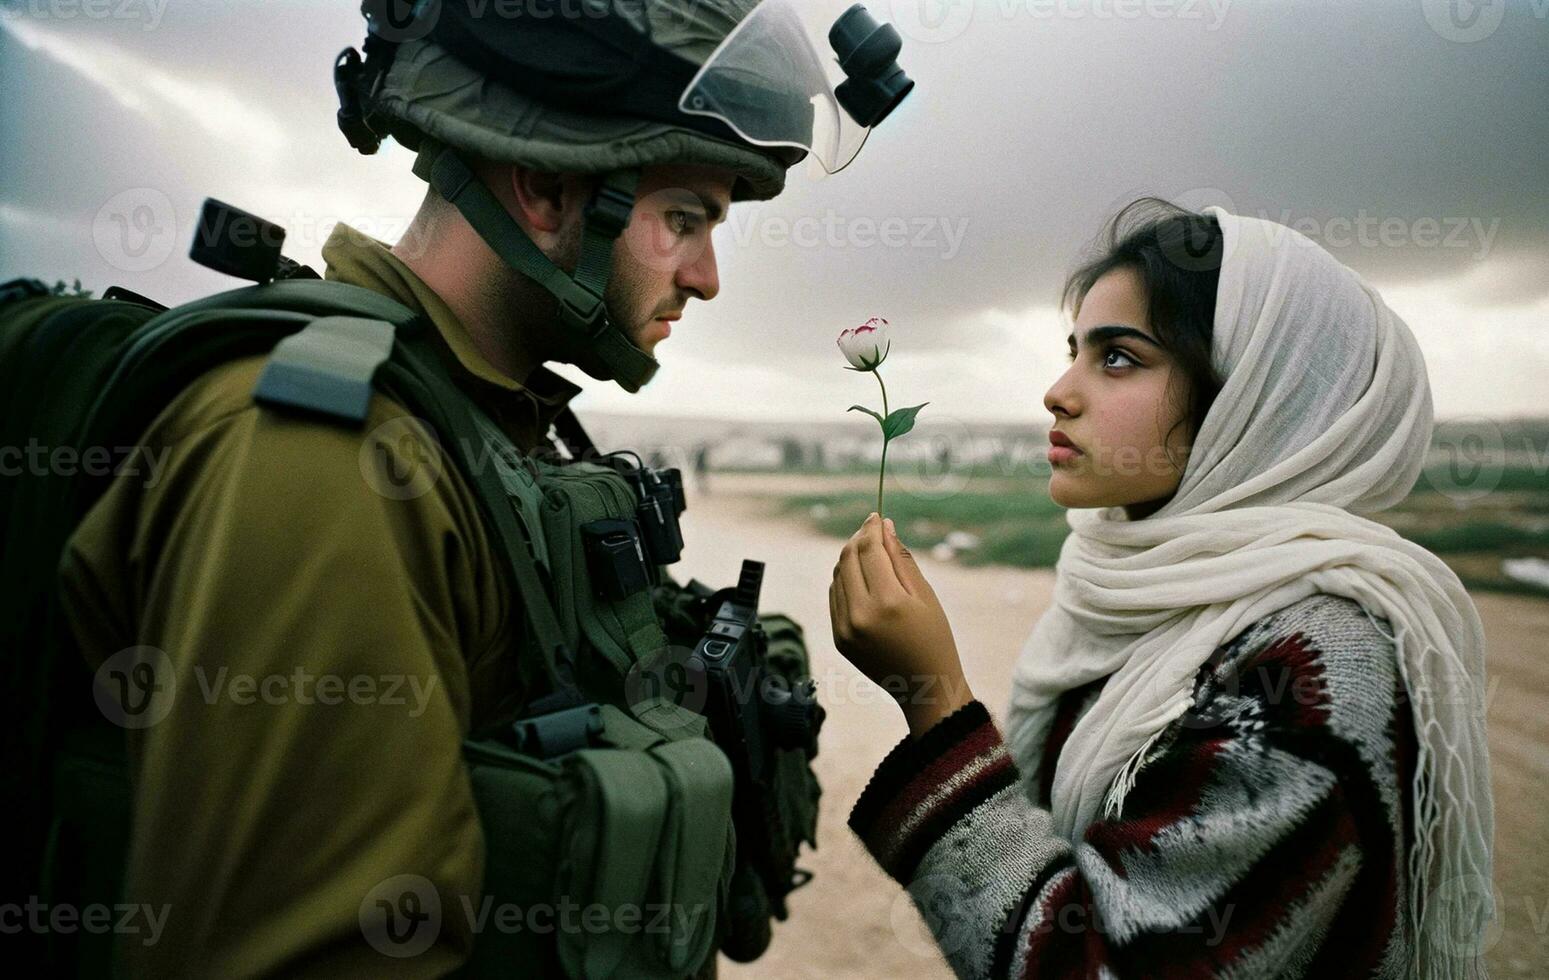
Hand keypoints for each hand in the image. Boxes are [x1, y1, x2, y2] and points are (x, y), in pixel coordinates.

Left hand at [829, 513, 974, 736]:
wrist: (924, 686)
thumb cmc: (934, 638)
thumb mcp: (925, 595)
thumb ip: (901, 559)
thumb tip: (884, 526)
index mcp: (888, 603)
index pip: (870, 551)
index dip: (871, 529)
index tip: (876, 516)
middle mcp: (860, 616)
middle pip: (847, 559)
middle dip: (858, 539)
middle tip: (871, 530)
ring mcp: (845, 629)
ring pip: (837, 576)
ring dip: (849, 559)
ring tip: (869, 553)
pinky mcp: (838, 638)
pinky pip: (835, 597)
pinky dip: (844, 581)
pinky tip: (862, 578)